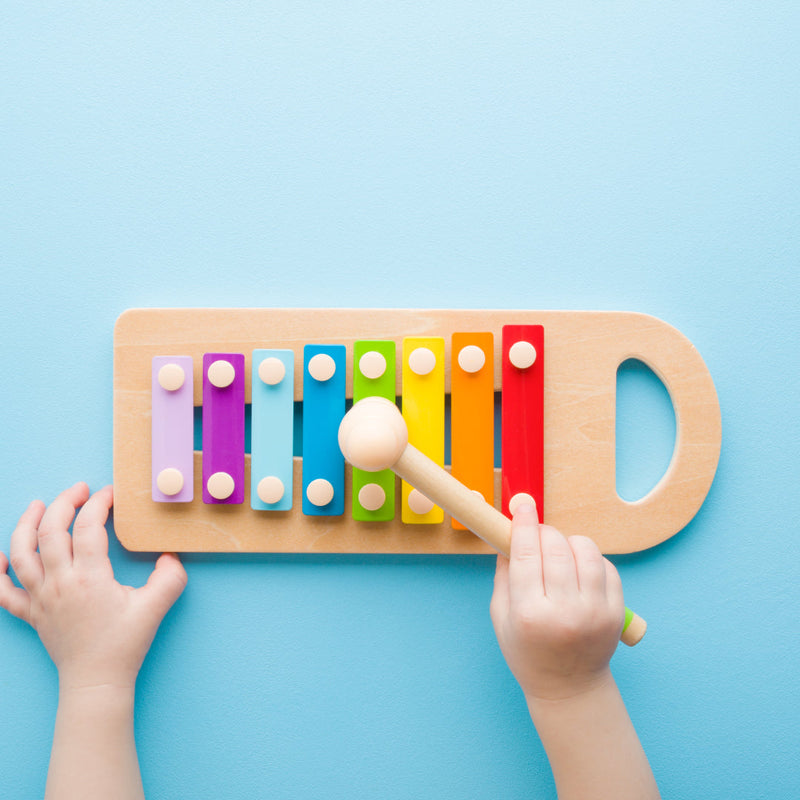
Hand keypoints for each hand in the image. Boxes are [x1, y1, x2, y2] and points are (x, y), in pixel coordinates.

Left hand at [0, 482, 186, 691]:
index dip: (99, 504)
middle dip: (64, 503)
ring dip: (26, 525)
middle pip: (50, 532)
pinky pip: (3, 592)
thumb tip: (168, 554)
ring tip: (38, 505)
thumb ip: (170, 576)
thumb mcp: (156, 607)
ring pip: (21, 554)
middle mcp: (59, 584)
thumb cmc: (125, 645)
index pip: (88, 528)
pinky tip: (2, 555)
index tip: (111, 494)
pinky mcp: (31, 614)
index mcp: (89, 578)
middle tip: (80, 490)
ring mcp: (41, 599)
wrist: (97, 682)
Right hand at [490, 504, 624, 701]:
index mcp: (530, 613)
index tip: (522, 505)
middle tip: (537, 537)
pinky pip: (606, 565)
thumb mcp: (501, 617)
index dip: (524, 523)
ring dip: (569, 543)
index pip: (527, 553)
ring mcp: (595, 611)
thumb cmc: (527, 652)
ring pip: (585, 550)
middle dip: (543, 532)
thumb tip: (510, 534)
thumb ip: (505, 574)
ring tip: (560, 556)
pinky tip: (579, 571)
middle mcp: (565, 611)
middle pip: (555, 547)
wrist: (569, 688)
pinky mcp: (616, 612)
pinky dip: (590, 559)